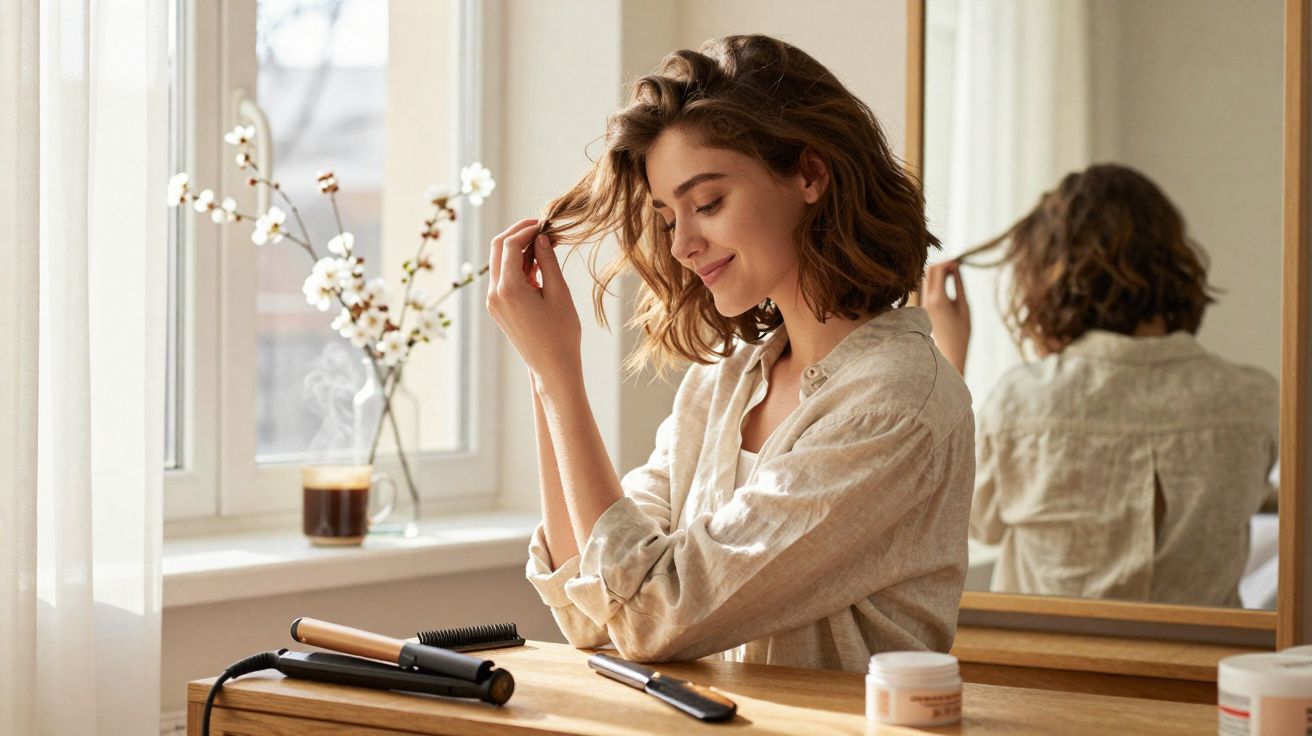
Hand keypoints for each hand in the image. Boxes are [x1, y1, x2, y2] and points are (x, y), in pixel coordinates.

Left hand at [485, 218, 581, 384]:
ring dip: (518, 250)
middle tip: (541, 228)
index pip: (509, 245)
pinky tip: (538, 265)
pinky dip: (517, 266)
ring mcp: (493, 302)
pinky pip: (503, 278)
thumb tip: (540, 238)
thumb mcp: (558, 292)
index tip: (545, 223)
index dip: (526, 229)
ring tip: (544, 246)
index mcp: (508, 289)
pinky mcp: (497, 308)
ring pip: (499, 262)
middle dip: (517, 234)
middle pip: (497, 249)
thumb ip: (547, 261)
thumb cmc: (561, 333)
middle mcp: (494, 294)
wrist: (552, 367)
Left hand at [922, 261, 969, 374]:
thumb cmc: (961, 332)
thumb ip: (959, 285)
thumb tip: (956, 268)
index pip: (937, 270)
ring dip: (938, 272)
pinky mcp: (922, 308)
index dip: (948, 261)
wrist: (948, 353)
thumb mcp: (964, 306)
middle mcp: (925, 300)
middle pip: (928, 271)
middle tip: (956, 265)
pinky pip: (926, 288)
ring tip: (953, 272)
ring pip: (926, 279)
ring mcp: (922, 304)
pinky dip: (936, 281)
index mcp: (937, 299)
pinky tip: (947, 282)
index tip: (959, 262)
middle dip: (942, 264)